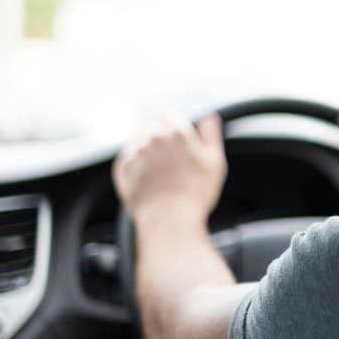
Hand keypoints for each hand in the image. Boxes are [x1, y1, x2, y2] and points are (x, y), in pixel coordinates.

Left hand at [113, 114, 227, 226]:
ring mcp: (134, 154)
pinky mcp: (123, 170)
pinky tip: (149, 179)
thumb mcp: (215, 162)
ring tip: (162, 174)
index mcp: (174, 132)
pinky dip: (136, 166)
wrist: (169, 222)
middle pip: (153, 128)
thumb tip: (210, 118)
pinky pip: (127, 160)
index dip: (176, 127)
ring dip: (148, 152)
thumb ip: (211, 135)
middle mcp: (151, 138)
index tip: (181, 142)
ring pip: (139, 143)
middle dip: (161, 139)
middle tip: (174, 161)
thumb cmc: (195, 195)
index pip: (170, 116)